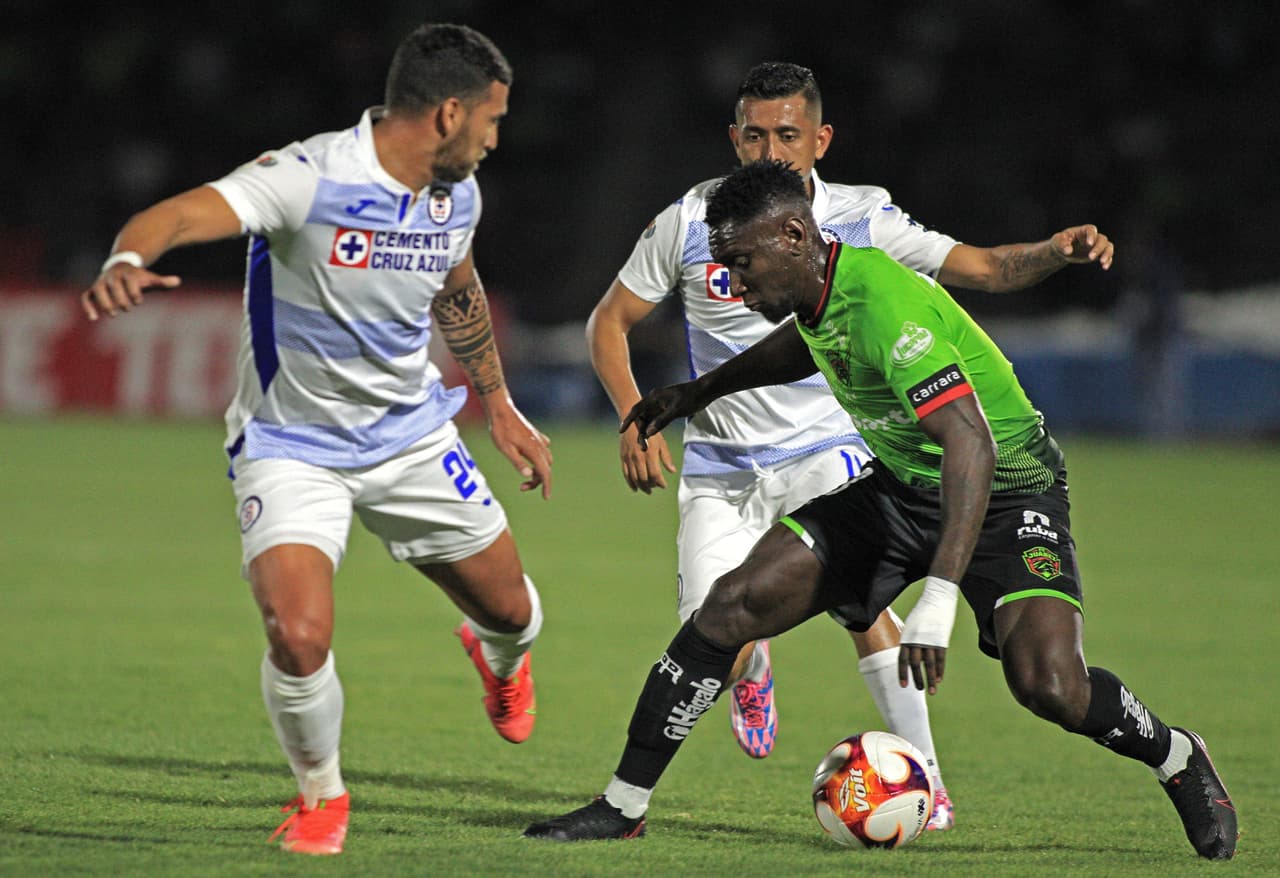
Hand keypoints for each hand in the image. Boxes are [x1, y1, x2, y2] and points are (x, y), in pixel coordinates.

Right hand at [81, 263, 180, 320]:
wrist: (121, 267)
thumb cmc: (138, 277)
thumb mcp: (150, 279)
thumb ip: (162, 282)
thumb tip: (178, 281)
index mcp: (128, 273)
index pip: (129, 281)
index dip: (134, 292)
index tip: (139, 301)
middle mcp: (113, 277)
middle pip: (113, 286)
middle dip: (120, 298)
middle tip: (127, 308)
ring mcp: (102, 283)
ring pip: (98, 290)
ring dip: (105, 302)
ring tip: (113, 313)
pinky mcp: (94, 290)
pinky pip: (87, 296)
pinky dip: (88, 306)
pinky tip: (93, 318)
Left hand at [487, 404, 552, 498]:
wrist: (501, 411)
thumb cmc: (501, 430)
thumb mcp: (506, 449)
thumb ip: (518, 463)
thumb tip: (529, 475)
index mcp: (534, 451)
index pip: (545, 473)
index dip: (546, 486)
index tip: (546, 497)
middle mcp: (540, 445)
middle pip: (546, 469)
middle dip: (538, 481)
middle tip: (522, 487)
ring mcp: (539, 439)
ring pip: (546, 460)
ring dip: (539, 470)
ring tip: (526, 474)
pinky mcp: (535, 435)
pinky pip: (544, 450)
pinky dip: (540, 458)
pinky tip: (531, 458)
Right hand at [619, 382, 700, 450]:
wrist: (704, 391)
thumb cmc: (690, 397)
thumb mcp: (675, 410)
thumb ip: (662, 421)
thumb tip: (648, 433)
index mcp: (654, 398)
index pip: (636, 410)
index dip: (628, 420)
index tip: (621, 431)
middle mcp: (655, 402)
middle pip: (642, 418)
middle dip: (640, 432)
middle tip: (642, 446)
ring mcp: (661, 406)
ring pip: (649, 421)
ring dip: (646, 432)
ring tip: (646, 446)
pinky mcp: (667, 411)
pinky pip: (656, 421)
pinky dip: (653, 430)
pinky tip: (652, 440)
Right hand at [619, 423, 675, 493]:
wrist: (632, 422)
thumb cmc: (650, 432)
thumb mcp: (661, 443)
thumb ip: (666, 458)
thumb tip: (672, 471)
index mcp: (650, 454)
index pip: (655, 474)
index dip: (660, 483)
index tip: (664, 486)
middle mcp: (639, 458)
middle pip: (644, 479)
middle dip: (651, 486)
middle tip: (655, 488)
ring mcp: (630, 458)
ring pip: (635, 478)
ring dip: (641, 487)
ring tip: (647, 490)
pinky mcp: (623, 458)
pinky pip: (626, 474)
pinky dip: (630, 483)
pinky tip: (635, 488)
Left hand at [897, 576, 958, 694]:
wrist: (936, 599)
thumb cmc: (922, 611)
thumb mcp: (911, 625)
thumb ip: (909, 639)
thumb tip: (909, 651)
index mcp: (907, 637)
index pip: (902, 659)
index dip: (902, 673)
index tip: (903, 685)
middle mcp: (917, 640)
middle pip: (915, 664)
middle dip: (917, 679)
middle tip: (918, 690)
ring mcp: (930, 641)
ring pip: (929, 664)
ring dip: (929, 679)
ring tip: (931, 691)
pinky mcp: (941, 640)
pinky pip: (940, 659)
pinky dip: (940, 670)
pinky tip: (939, 679)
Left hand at [1049, 224, 1113, 270]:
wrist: (1062, 250)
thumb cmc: (1060, 243)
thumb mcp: (1058, 241)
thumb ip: (1062, 244)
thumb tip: (1068, 251)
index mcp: (1082, 231)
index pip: (1091, 229)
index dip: (1092, 235)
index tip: (1089, 244)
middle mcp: (1092, 237)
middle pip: (1102, 239)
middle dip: (1098, 248)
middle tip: (1090, 257)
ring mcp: (1096, 245)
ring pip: (1108, 246)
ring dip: (1107, 254)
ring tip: (1102, 263)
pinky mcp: (1098, 254)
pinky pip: (1108, 255)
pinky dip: (1108, 260)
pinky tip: (1105, 267)